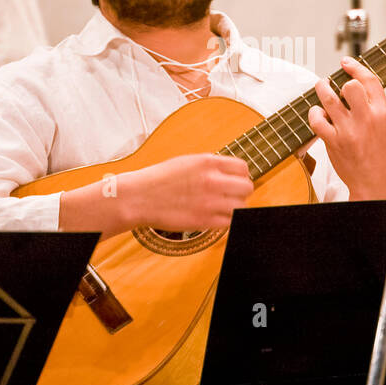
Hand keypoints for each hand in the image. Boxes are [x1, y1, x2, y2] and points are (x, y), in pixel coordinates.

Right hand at [59, 153, 253, 239]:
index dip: (240, 176)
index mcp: (208, 162)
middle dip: (241, 192)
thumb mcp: (186, 161)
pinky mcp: (204, 221)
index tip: (234, 181)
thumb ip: (210, 165)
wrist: (139, 197)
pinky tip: (214, 218)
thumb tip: (229, 172)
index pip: (242, 168)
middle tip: (230, 197)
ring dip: (234, 208)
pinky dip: (225, 222)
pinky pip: (229, 222)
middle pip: (246, 187)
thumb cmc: (159, 179)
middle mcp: (212, 180)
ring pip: (241, 207)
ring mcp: (210, 201)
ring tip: (222, 208)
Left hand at [309, 57, 385, 199]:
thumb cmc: (384, 157)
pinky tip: (317, 114)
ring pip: (328, 99)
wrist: (376, 183)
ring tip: (322, 86)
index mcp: (382, 113)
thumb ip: (376, 108)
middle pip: (350, 86)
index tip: (347, 62)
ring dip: (322, 88)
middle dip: (342, 82)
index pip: (370, 80)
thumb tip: (362, 91)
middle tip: (335, 84)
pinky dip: (314, 114)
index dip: (356, 67)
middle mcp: (365, 119)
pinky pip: (317, 120)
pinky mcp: (333, 142)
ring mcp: (348, 131)